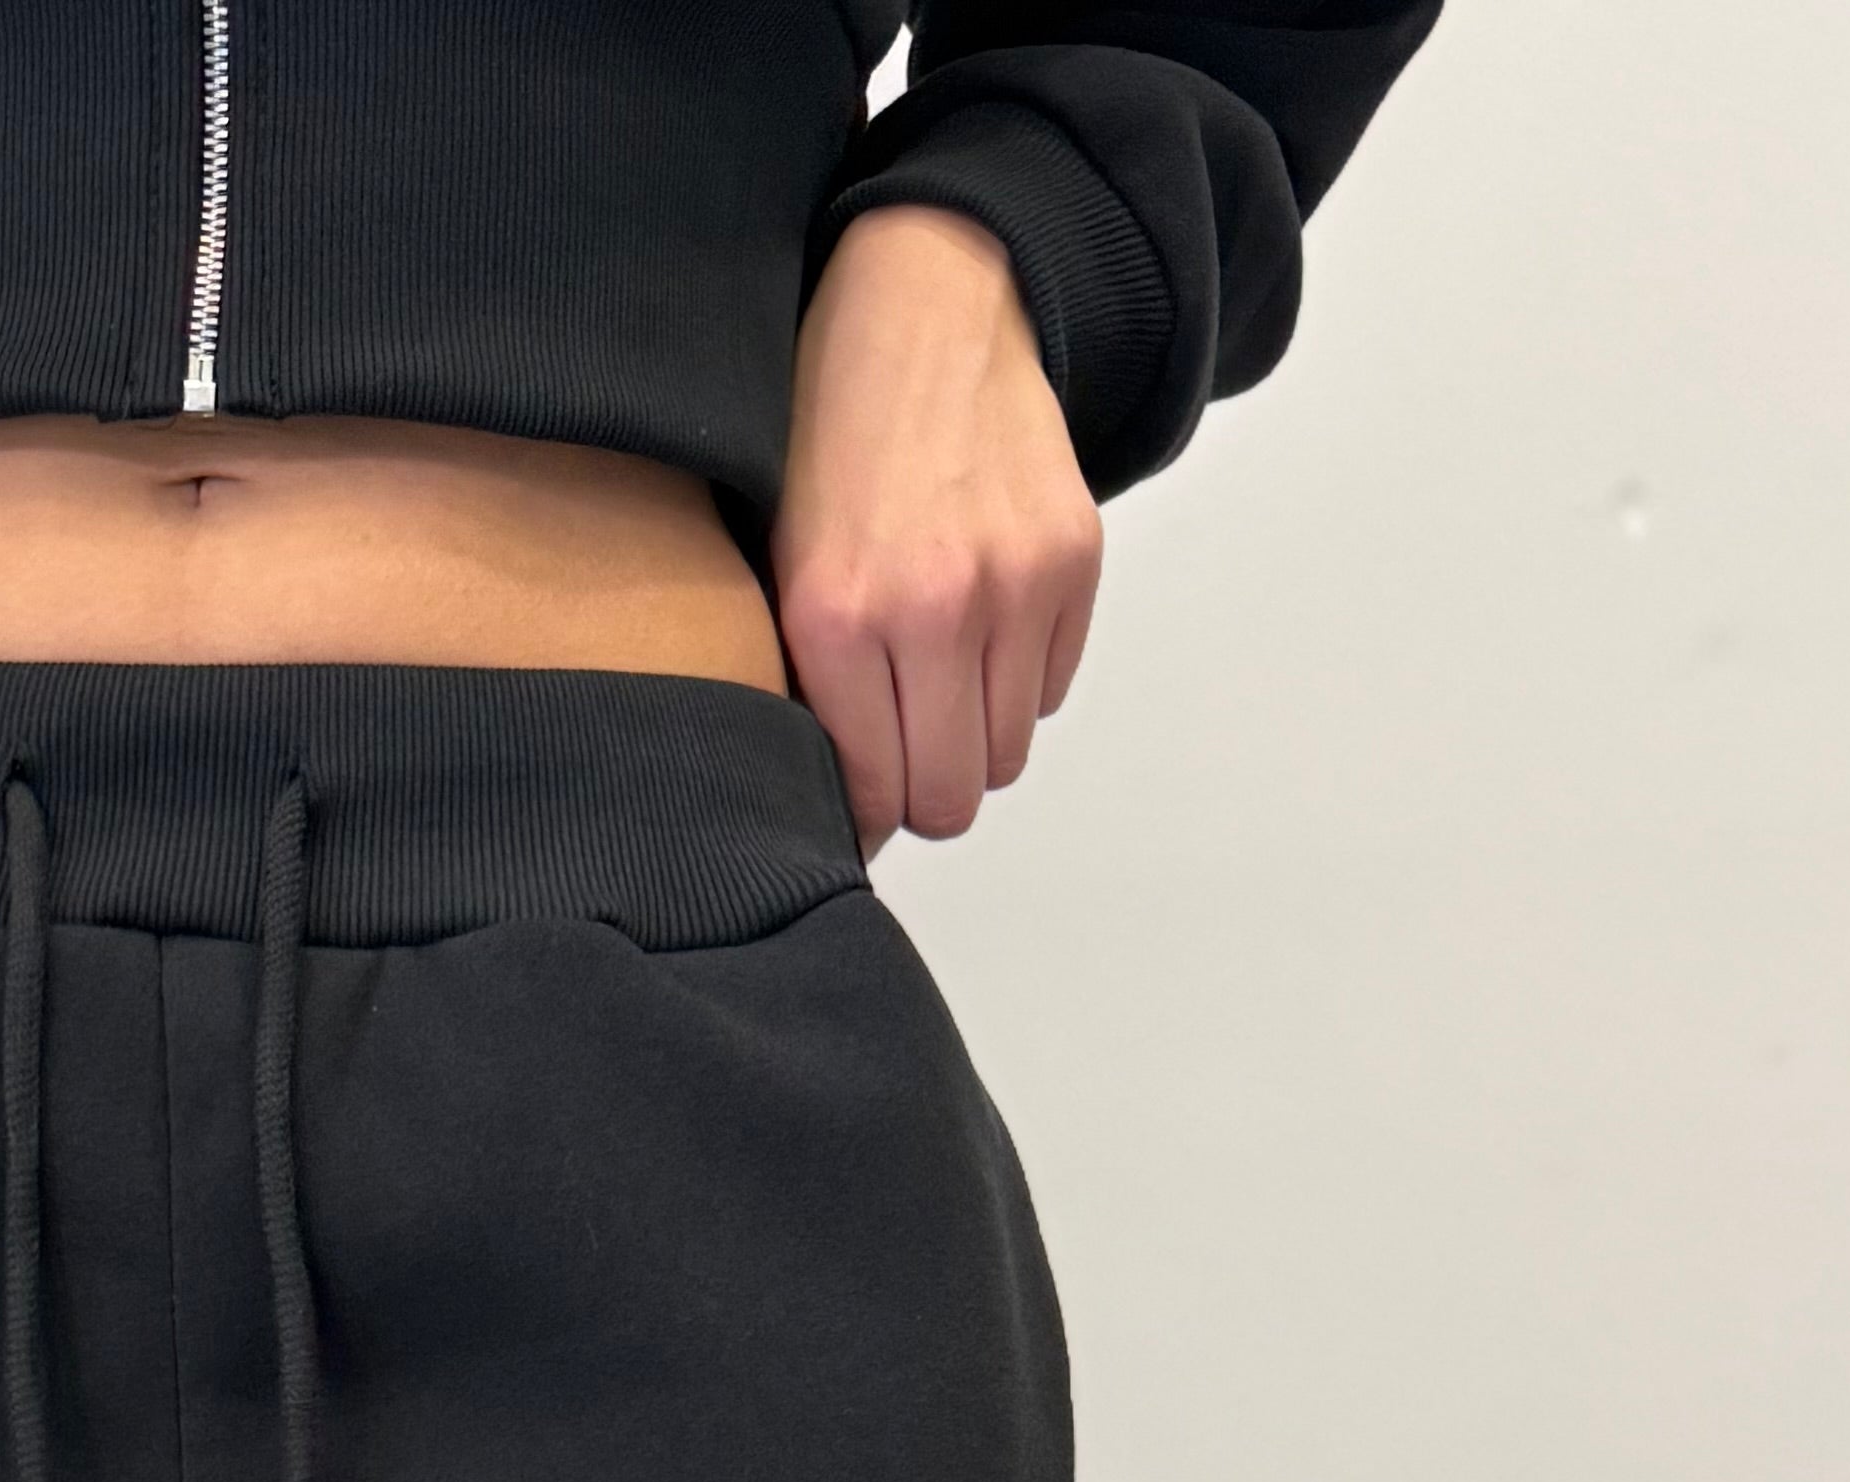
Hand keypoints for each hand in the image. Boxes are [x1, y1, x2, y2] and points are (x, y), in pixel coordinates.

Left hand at [773, 203, 1101, 854]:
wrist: (926, 300)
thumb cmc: (830, 428)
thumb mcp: (776, 558)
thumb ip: (805, 684)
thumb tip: (837, 807)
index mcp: (840, 616)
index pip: (876, 798)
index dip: (865, 814)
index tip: (858, 799)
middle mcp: (935, 608)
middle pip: (953, 797)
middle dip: (923, 789)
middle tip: (901, 746)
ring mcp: (1015, 583)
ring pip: (1006, 754)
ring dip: (971, 736)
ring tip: (936, 673)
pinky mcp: (1073, 559)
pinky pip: (1051, 688)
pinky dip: (1017, 679)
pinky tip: (979, 620)